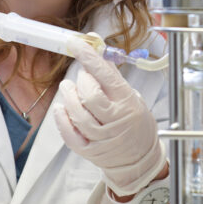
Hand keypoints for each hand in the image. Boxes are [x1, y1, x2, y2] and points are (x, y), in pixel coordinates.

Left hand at [54, 37, 165, 196]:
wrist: (140, 159)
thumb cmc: (135, 123)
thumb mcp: (131, 95)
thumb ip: (112, 75)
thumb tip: (97, 49)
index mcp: (127, 102)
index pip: (106, 75)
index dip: (89, 57)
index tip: (77, 44)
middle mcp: (115, 119)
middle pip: (90, 94)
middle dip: (81, 80)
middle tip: (82, 76)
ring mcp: (102, 137)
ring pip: (78, 113)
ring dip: (68, 96)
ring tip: (68, 88)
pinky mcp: (90, 150)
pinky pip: (70, 134)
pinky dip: (62, 119)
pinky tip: (62, 109)